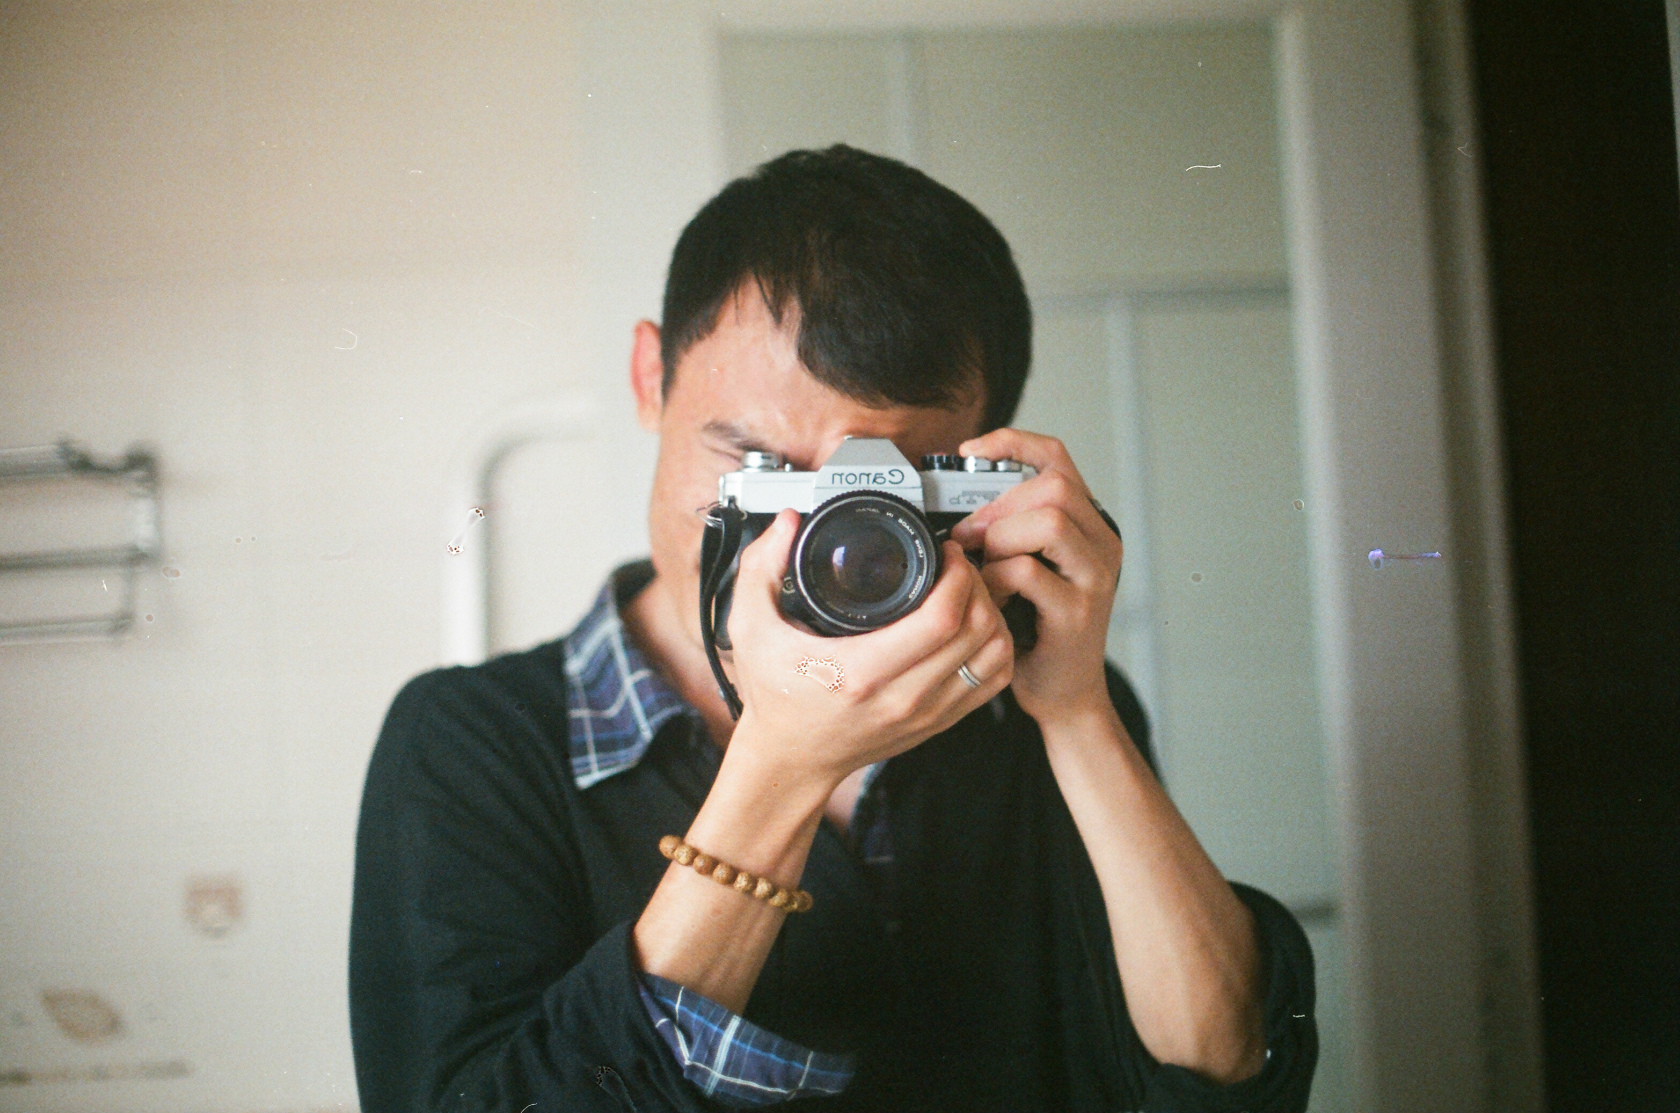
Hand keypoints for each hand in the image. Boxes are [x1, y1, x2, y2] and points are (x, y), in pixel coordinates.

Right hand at [723, 509, 1013, 793]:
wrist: (790, 760)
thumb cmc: (775, 697)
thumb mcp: (750, 628)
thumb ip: (761, 568)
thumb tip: (787, 522)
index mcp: (861, 672)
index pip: (940, 619)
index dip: (956, 575)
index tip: (945, 552)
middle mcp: (902, 697)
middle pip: (977, 630)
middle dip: (977, 583)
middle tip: (957, 564)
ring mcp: (926, 713)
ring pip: (994, 655)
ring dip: (992, 614)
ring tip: (968, 593)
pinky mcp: (940, 722)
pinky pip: (993, 680)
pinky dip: (995, 647)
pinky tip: (974, 627)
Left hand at [949, 429, 1121, 727]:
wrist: (1061, 693)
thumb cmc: (1033, 630)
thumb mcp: (1021, 568)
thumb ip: (1006, 532)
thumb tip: (955, 506)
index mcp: (1086, 525)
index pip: (1057, 458)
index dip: (1012, 443)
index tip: (969, 451)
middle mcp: (1101, 544)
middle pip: (1055, 485)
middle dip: (1000, 504)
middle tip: (970, 535)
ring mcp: (1094, 577)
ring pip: (1049, 520)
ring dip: (1001, 537)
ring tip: (982, 565)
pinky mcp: (1077, 612)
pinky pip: (1029, 571)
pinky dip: (997, 578)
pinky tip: (990, 596)